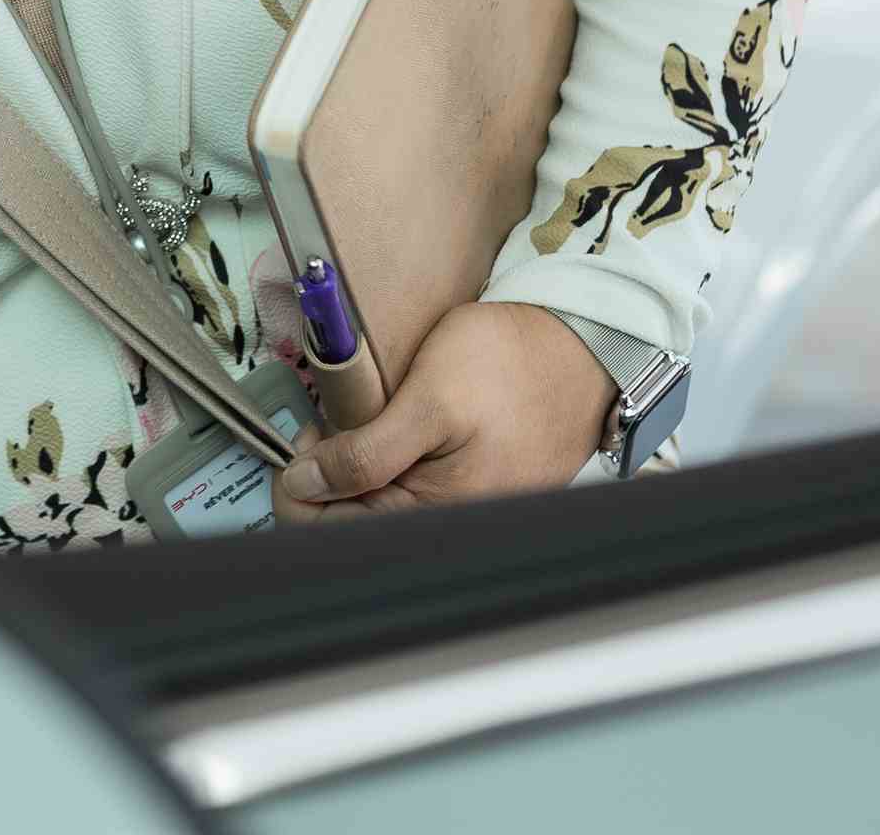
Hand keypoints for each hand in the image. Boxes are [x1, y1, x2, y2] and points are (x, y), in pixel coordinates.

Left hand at [272, 302, 614, 520]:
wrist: (578, 347)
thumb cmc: (512, 367)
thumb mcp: (428, 401)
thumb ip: (365, 454)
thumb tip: (305, 485)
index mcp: (439, 515)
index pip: (333, 532)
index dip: (300, 486)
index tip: (306, 439)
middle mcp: (451, 524)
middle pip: (352, 522)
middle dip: (326, 475)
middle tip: (330, 422)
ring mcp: (462, 509)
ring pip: (377, 504)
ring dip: (355, 465)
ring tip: (362, 419)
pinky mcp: (468, 488)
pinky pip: (409, 489)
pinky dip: (385, 460)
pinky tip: (388, 428)